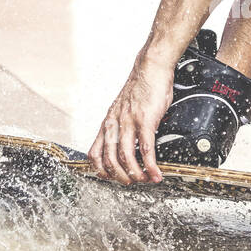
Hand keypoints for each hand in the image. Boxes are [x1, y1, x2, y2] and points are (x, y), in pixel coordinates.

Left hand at [88, 58, 171, 184]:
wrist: (151, 68)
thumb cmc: (141, 86)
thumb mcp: (124, 108)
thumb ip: (123, 124)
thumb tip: (128, 141)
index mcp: (108, 122)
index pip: (95, 152)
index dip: (100, 170)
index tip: (110, 177)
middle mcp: (115, 123)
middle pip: (109, 159)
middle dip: (119, 176)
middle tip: (130, 183)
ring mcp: (129, 122)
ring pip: (126, 156)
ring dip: (135, 173)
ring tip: (144, 180)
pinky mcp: (145, 120)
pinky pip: (146, 148)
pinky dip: (151, 165)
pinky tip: (155, 173)